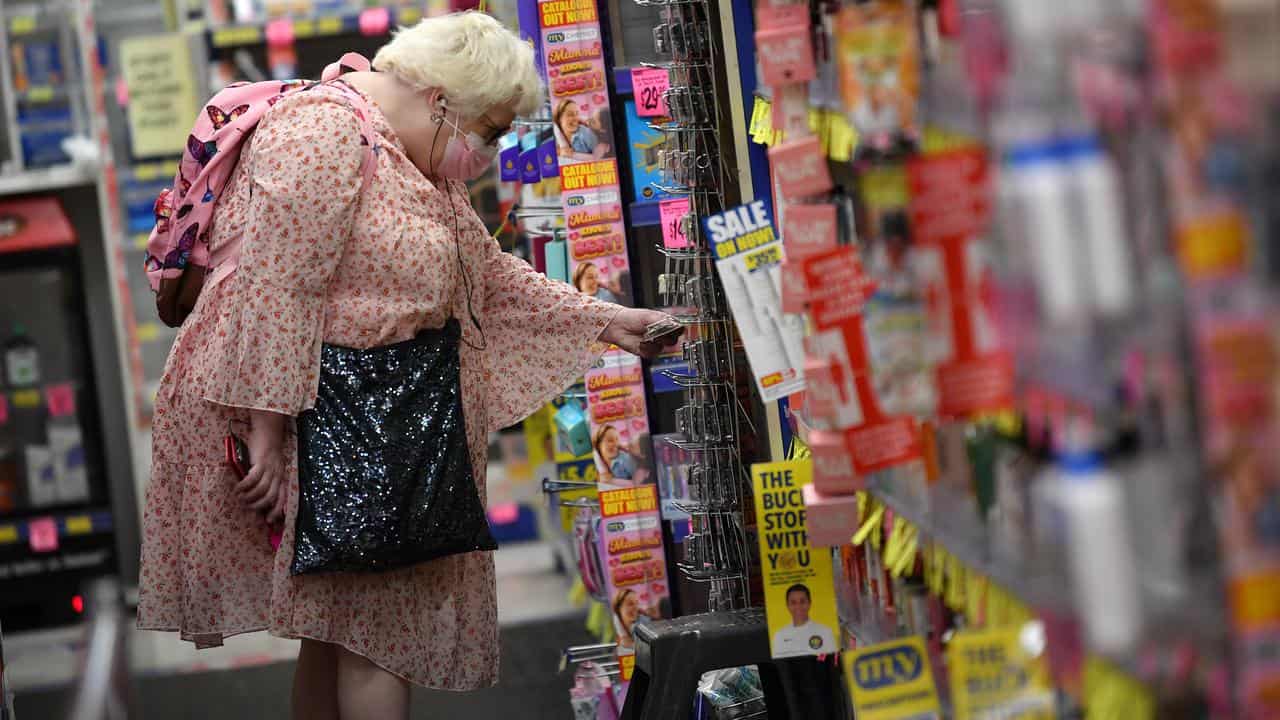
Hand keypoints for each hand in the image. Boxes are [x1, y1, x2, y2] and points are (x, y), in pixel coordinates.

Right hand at [238, 410, 288, 524]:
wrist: (268, 430)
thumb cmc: (266, 448)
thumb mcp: (270, 465)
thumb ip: (265, 478)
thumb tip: (254, 494)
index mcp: (281, 476)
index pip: (283, 498)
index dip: (277, 511)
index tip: (269, 521)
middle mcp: (278, 474)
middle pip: (271, 497)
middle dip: (258, 506)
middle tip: (246, 508)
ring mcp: (271, 468)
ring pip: (261, 490)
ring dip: (249, 497)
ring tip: (239, 498)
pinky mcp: (262, 462)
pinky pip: (252, 479)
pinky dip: (244, 486)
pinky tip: (237, 488)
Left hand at [601, 308, 683, 357]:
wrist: (618, 326)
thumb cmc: (632, 318)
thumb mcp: (650, 315)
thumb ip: (663, 321)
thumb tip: (675, 325)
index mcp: (665, 324)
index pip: (678, 329)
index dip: (678, 331)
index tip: (675, 330)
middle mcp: (661, 335)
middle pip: (673, 341)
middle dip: (666, 337)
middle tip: (659, 333)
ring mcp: (655, 344)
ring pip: (663, 348)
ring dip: (655, 342)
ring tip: (645, 335)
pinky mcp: (648, 352)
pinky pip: (653, 353)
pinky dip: (647, 348)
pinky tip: (641, 342)